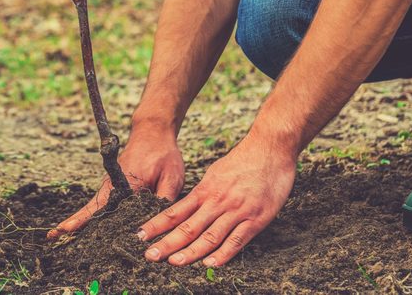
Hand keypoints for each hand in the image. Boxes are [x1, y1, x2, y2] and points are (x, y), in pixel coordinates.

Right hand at [49, 125, 184, 238]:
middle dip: (73, 223)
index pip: (101, 206)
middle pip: (91, 208)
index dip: (84, 219)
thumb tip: (158, 225)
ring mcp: (111, 185)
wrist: (153, 132)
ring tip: (59, 235)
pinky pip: (101, 204)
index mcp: (125, 184)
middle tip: (52, 236)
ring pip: (94, 207)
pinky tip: (84, 227)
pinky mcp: (114, 186)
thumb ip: (164, 201)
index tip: (67, 228)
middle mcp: (113, 185)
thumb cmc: (163, 154)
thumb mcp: (172, 177)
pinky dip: (90, 215)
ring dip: (79, 220)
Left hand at [138, 133, 295, 266]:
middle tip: (149, 255)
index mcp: (205, 190)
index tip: (141, 235)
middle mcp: (217, 201)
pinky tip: (211, 264)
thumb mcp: (216, 172)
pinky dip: (223, 254)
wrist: (270, 148)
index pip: (175, 211)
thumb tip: (190, 204)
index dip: (157, 225)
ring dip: (191, 252)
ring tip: (174, 263)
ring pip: (209, 236)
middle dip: (167, 243)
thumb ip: (204, 191)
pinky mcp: (256, 219)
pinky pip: (237, 240)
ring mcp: (236, 210)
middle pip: (188, 227)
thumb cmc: (244, 159)